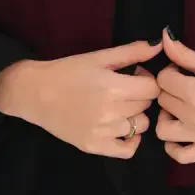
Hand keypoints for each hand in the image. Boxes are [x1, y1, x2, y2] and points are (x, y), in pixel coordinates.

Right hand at [0, 39, 163, 159]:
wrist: (35, 93)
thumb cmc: (67, 71)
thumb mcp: (99, 57)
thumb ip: (132, 52)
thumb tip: (159, 43)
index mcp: (114, 88)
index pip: (152, 88)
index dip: (146, 79)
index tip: (134, 74)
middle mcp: (111, 113)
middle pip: (146, 106)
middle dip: (140, 95)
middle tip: (123, 88)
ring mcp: (103, 133)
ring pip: (140, 126)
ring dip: (134, 115)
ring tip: (119, 106)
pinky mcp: (94, 146)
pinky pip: (127, 151)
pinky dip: (130, 140)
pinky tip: (121, 127)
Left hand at [155, 27, 194, 165]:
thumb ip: (187, 55)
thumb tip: (164, 36)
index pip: (163, 80)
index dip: (170, 71)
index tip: (182, 70)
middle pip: (163, 101)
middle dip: (170, 90)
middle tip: (184, 84)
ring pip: (163, 129)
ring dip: (166, 116)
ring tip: (180, 107)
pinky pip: (180, 156)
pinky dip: (173, 146)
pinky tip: (182, 131)